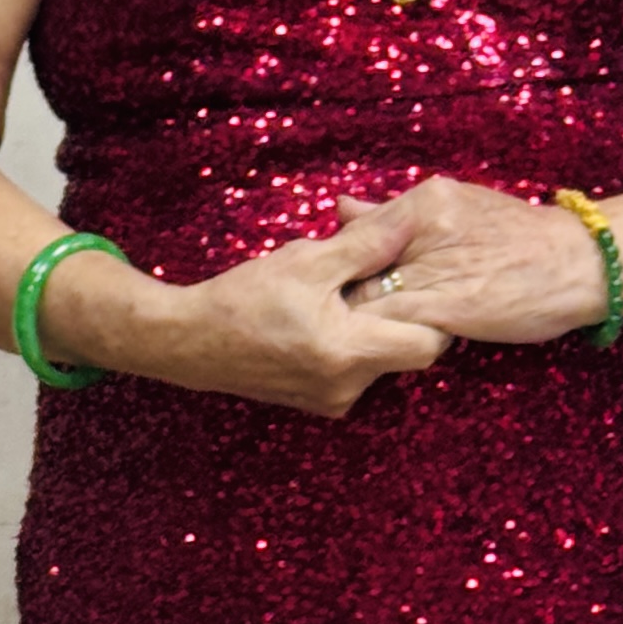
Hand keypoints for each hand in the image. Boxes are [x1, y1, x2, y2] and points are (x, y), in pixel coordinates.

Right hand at [70, 210, 453, 419]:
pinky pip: (357, 372)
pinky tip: (323, 319)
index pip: (430, 344)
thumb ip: (366, 244)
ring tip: (341, 297)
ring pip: (382, 360)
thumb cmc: (243, 298)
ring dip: (373, 328)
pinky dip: (352, 344)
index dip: (434, 312)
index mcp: (349, 353)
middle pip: (408, 352)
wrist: (188, 342)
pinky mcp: (318, 402)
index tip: (417, 281)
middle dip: (401, 314)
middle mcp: (347, 387)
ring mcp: (333, 400)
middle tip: (378, 280)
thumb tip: (411, 222)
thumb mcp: (307, 260)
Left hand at [330, 177, 613, 347]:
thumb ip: (393, 212)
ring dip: (352, 322)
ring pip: (366, 299)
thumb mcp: (455, 207)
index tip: (333, 288)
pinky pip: (393, 326)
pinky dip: (378, 339)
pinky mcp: (449, 306)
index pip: (355, 235)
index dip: (339, 268)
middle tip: (328, 318)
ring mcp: (435, 267)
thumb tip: (340, 207)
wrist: (582, 262)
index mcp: (424, 200)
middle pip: (354, 268)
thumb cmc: (519, 238)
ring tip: (345, 338)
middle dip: (338, 297)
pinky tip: (377, 349)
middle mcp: (423, 227)